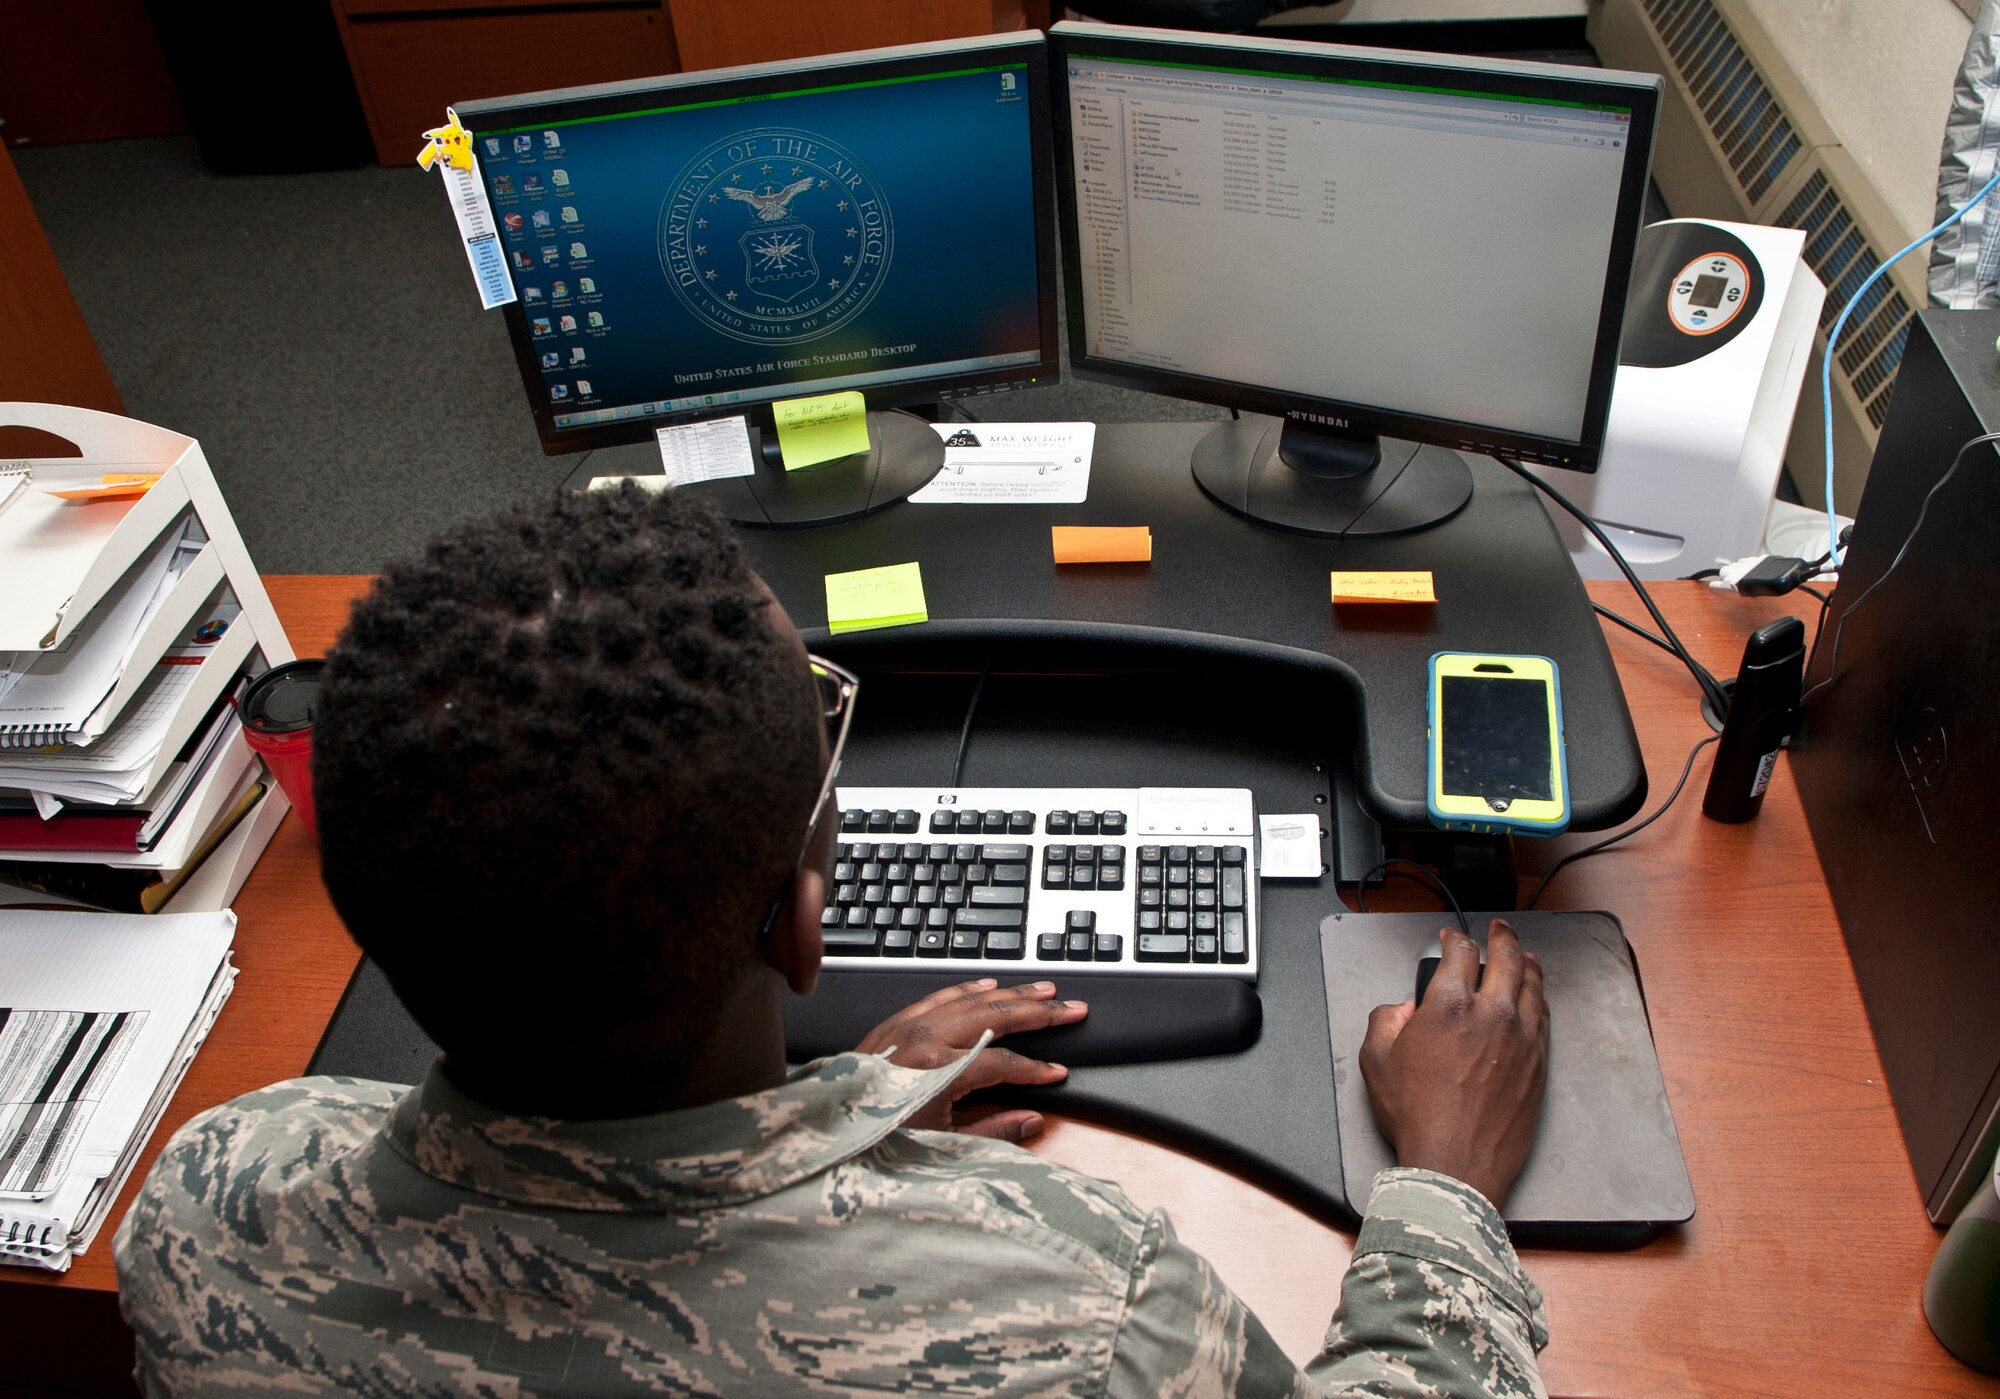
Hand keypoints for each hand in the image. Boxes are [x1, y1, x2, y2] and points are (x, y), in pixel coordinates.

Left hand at [854, 978, 1086, 1141]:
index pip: (1004, 1063)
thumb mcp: (940, 1146)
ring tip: (1044, 988)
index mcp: (941, 1071)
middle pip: (997, 1017)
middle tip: (1072, 1007)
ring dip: (1011, 993)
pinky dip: (967, 988)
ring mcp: (909, 1026)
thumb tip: (1032, 1120)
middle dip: (1039, 1012)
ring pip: (972, 999)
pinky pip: (939, 996)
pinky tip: (989, 985)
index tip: (1059, 1073)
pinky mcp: (893, 1023)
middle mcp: (926, 1039)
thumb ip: (992, 1131)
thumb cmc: (879, 1139)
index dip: (1035, 1070)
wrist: (824, 1132)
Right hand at [1358, 919, 1548, 1207]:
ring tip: (1525, 955)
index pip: (1460, 954)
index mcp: (1449, 1008)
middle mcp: (1492, 1016)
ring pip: (1533, 986)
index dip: (1454, 939)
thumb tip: (1402, 1010)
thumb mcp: (1376, 1062)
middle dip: (1502, 937)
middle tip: (1499, 929)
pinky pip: (1544, 1019)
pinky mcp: (1538, 1065)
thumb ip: (1384, 1022)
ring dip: (1528, 963)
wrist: (1455, 1164)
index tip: (1450, 939)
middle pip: (1508, 959)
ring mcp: (1522, 1040)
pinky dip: (1539, 999)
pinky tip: (1536, 997)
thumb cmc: (1418, 1117)